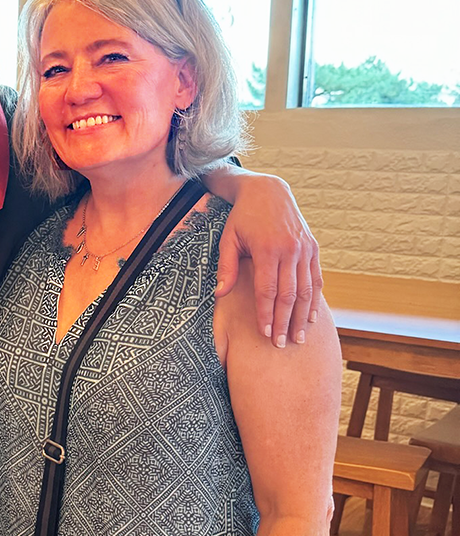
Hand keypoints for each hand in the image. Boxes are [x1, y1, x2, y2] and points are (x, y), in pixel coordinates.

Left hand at [214, 176, 322, 345]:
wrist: (268, 191)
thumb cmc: (243, 218)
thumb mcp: (229, 239)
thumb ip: (226, 267)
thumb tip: (219, 294)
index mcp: (266, 249)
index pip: (267, 290)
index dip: (266, 314)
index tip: (265, 334)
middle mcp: (289, 250)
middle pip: (289, 294)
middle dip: (285, 322)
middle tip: (282, 344)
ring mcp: (304, 249)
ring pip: (306, 289)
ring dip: (302, 316)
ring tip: (299, 338)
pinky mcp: (313, 247)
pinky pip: (316, 278)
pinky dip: (315, 299)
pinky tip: (312, 317)